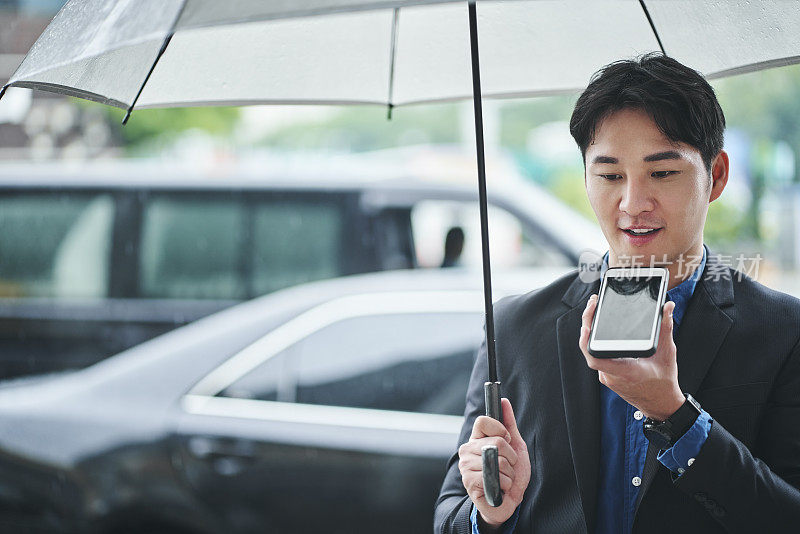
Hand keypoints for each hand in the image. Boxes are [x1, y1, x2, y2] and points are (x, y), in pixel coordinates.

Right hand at [458, 398, 530, 527]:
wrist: (508, 501)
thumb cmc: (510, 473)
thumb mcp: (514, 446)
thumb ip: (509, 424)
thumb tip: (504, 401)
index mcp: (476, 439)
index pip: (483, 421)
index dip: (500, 429)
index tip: (506, 440)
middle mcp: (467, 450)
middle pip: (496, 441)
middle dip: (510, 457)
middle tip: (507, 466)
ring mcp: (466, 467)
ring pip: (498, 461)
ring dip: (509, 473)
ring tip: (503, 479)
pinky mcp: (470, 483)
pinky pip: (496, 477)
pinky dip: (505, 484)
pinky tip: (500, 488)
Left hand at [578, 294, 683, 420]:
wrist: (661, 405)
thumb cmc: (664, 383)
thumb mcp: (668, 353)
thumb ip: (665, 329)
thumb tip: (667, 307)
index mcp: (625, 371)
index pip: (596, 358)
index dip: (587, 342)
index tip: (587, 325)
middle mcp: (612, 375)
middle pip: (591, 350)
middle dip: (588, 324)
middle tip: (593, 304)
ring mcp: (607, 377)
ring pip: (592, 353)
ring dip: (591, 333)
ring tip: (594, 311)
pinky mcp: (607, 376)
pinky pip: (597, 357)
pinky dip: (596, 343)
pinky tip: (599, 328)